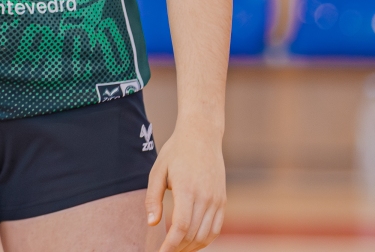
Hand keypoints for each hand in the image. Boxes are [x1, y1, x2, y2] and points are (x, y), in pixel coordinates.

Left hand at [146, 119, 225, 251]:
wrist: (202, 135)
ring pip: (206, 235)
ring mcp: (216, 199)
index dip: (170, 245)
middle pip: (192, 234)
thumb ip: (153, 199)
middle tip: (164, 251)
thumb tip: (152, 223)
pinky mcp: (222, 200)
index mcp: (187, 189)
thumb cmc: (176, 152)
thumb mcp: (158, 171)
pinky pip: (216, 228)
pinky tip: (191, 242)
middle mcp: (205, 197)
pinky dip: (205, 240)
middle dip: (178, 248)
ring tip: (176, 249)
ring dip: (190, 247)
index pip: (180, 227)